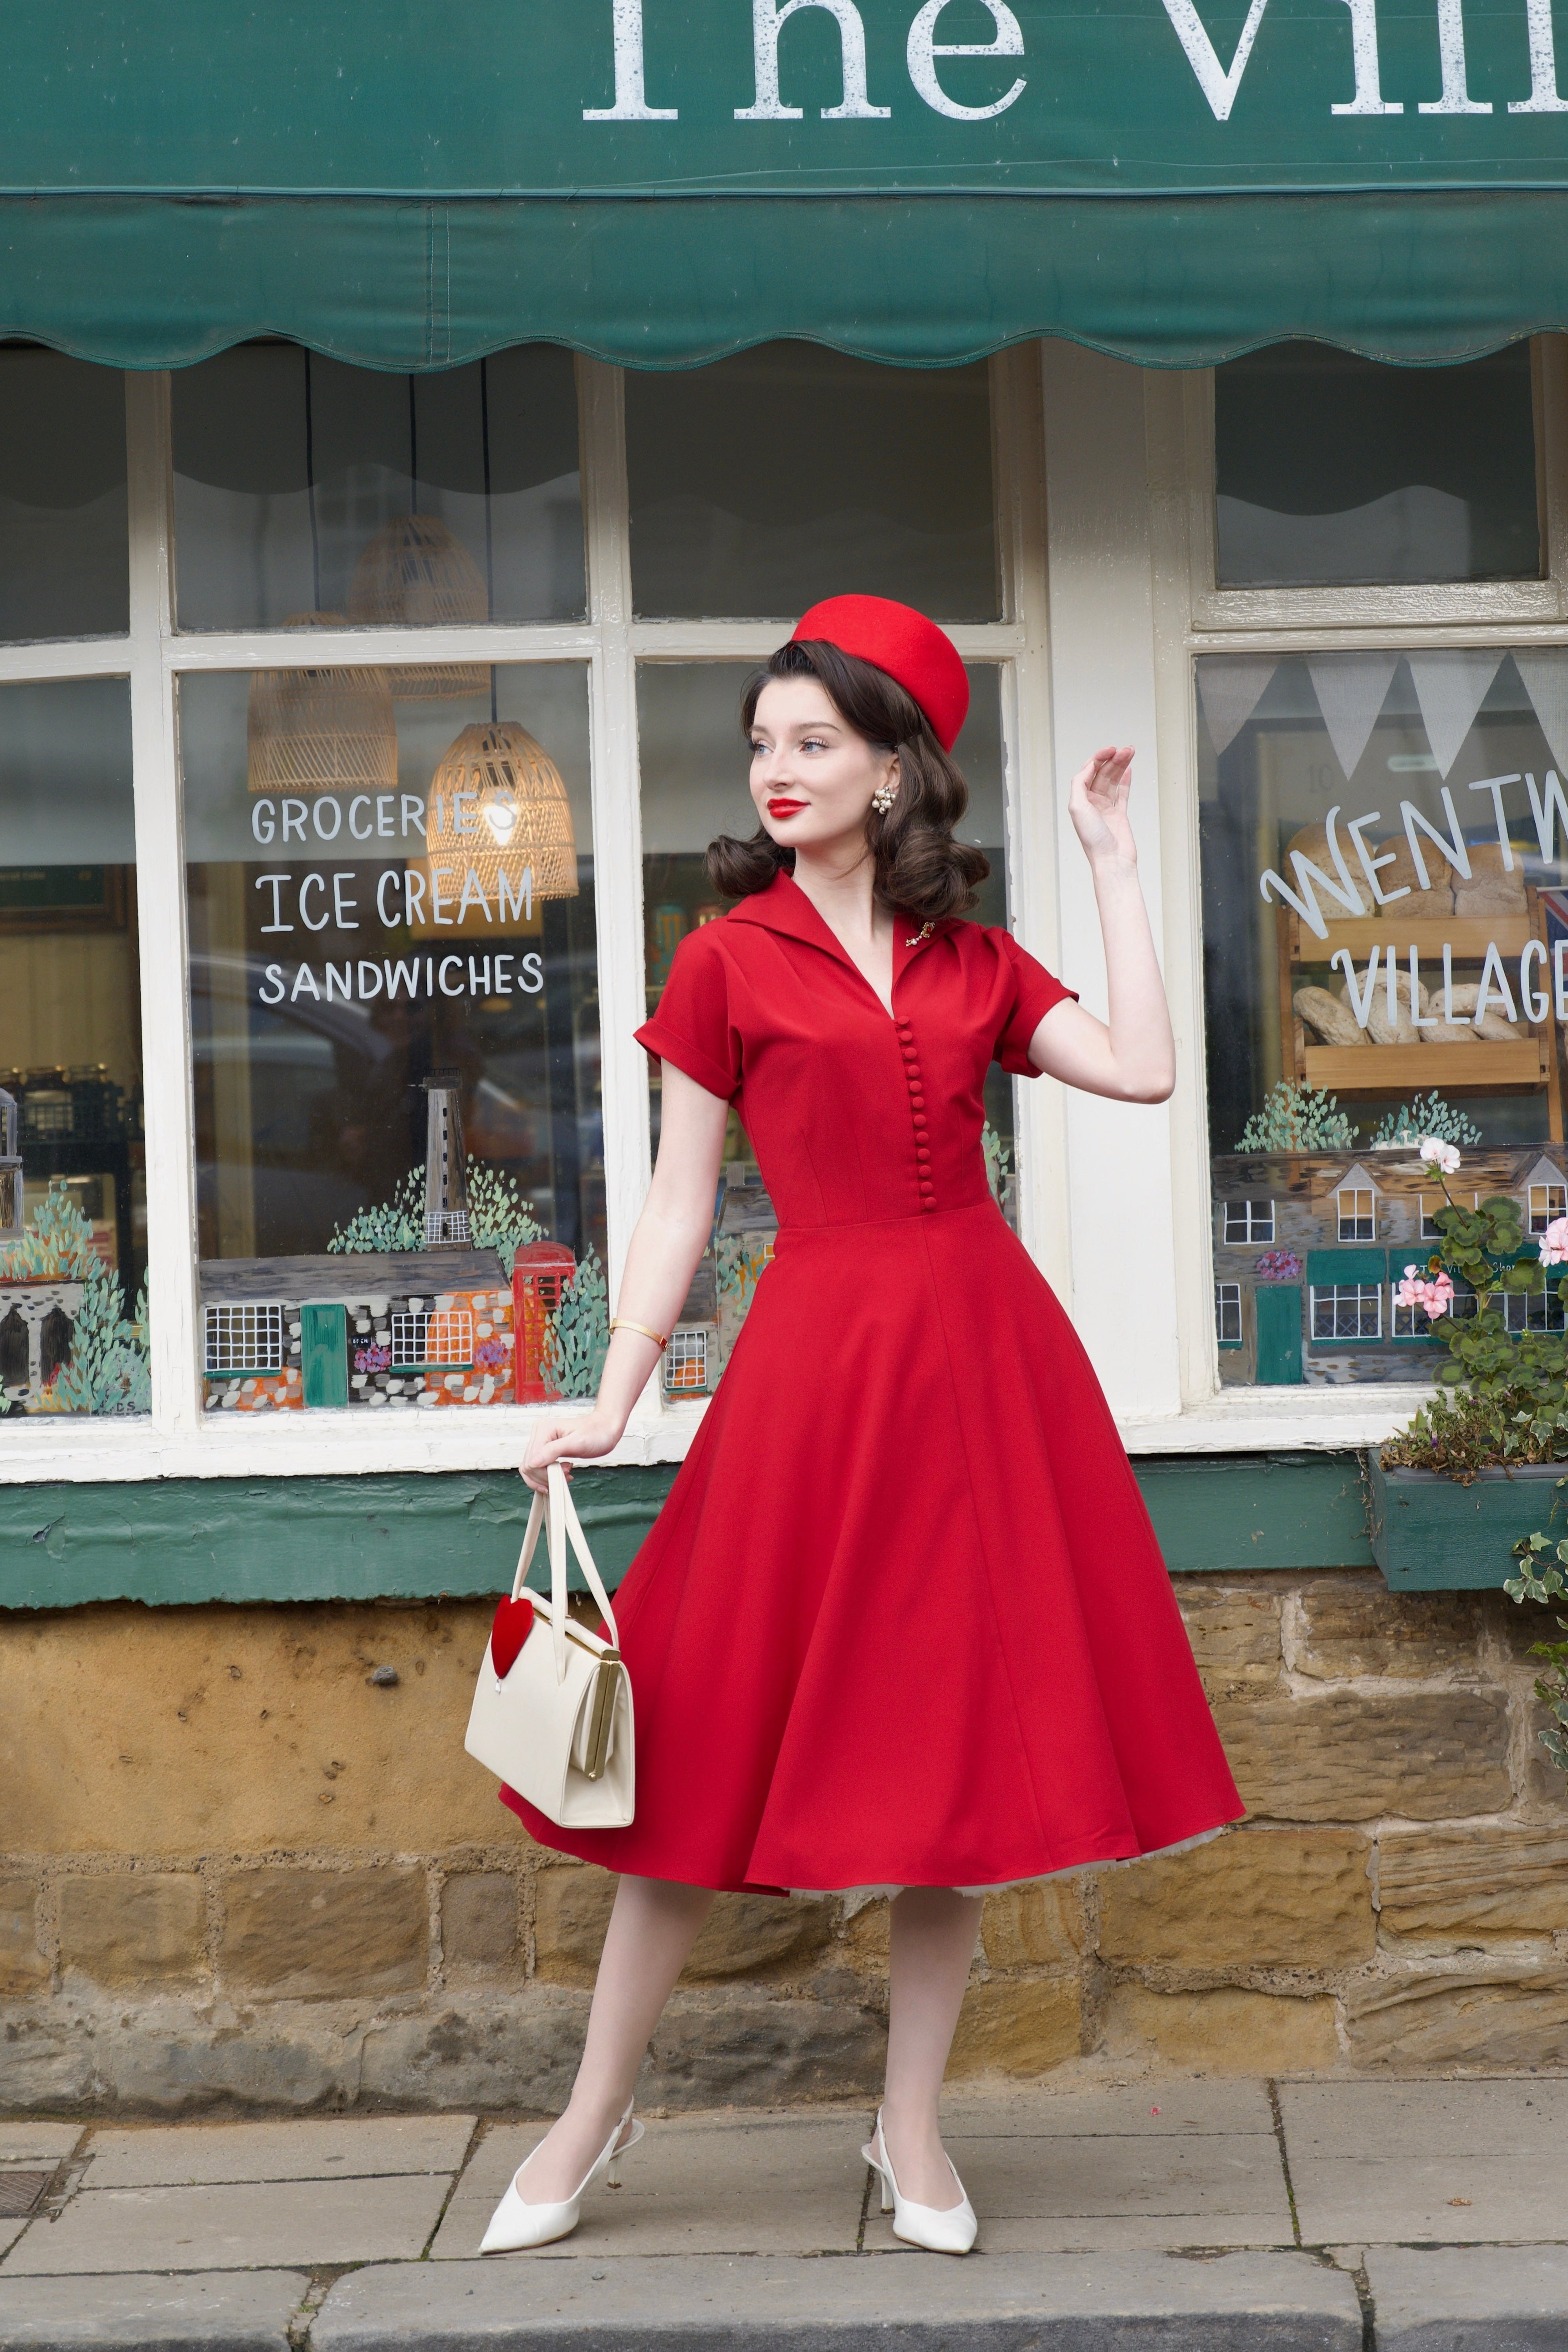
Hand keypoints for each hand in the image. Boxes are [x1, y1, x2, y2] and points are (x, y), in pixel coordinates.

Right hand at [522, 1409, 622, 1492]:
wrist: (605, 1429)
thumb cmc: (596, 1433)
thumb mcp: (577, 1443)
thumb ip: (553, 1451)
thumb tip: (532, 1463)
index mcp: (543, 1429)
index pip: (531, 1461)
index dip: (545, 1474)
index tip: (566, 1472)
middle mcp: (538, 1433)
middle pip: (529, 1466)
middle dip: (546, 1476)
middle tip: (567, 1473)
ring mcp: (541, 1440)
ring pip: (531, 1468)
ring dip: (547, 1477)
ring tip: (565, 1474)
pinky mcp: (545, 1448)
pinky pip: (537, 1467)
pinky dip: (547, 1475)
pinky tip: (562, 1473)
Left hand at [1069, 745, 1136, 866]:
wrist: (1112, 859)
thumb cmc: (1093, 840)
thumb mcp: (1077, 807)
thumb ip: (1079, 784)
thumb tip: (1089, 766)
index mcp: (1080, 800)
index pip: (1088, 772)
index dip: (1099, 758)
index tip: (1111, 750)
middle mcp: (1092, 803)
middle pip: (1102, 773)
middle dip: (1113, 759)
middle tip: (1125, 750)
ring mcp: (1106, 808)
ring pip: (1113, 780)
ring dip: (1121, 765)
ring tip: (1130, 753)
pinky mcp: (1119, 814)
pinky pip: (1122, 793)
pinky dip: (1125, 780)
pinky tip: (1128, 769)